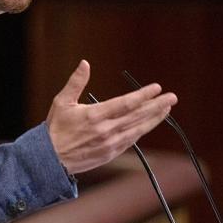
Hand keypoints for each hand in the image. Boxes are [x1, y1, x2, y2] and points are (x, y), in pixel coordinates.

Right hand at [46, 60, 177, 173]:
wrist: (51, 159)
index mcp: (95, 115)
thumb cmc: (56, 128)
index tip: (156, 88)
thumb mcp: (62, 101)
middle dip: (156, 105)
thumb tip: (85, 63)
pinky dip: (142, 130)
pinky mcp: (111, 153)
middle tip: (172, 97)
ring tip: (167, 109)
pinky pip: (131, 140)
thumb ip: (76, 82)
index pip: (126, 103)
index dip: (143, 95)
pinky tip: (149, 123)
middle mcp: (106, 130)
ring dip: (154, 118)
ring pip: (138, 129)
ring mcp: (110, 143)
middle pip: (137, 116)